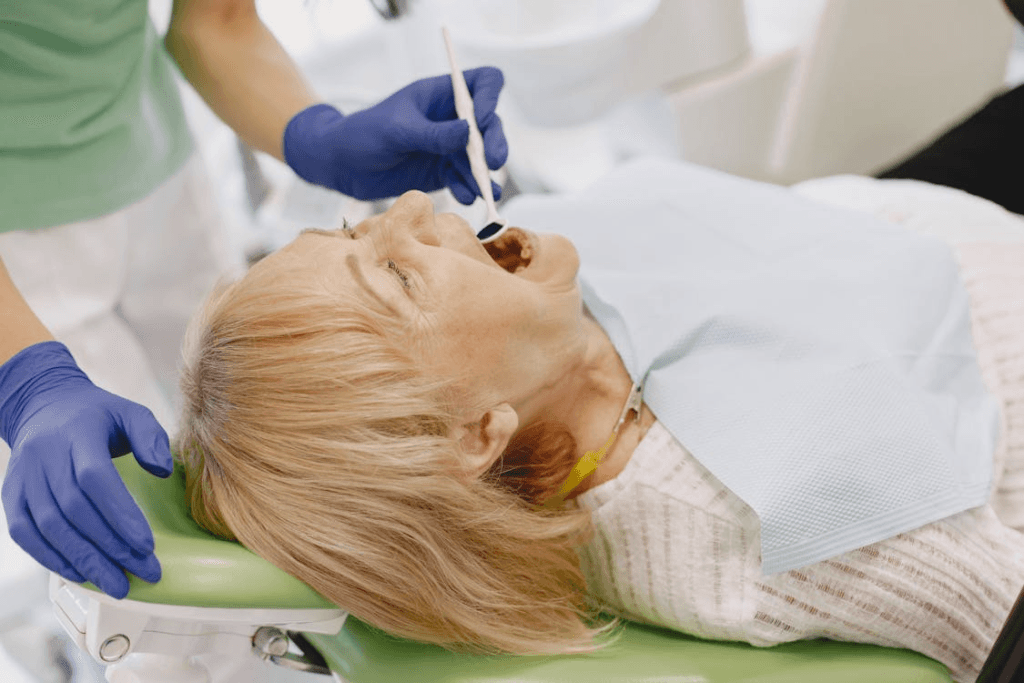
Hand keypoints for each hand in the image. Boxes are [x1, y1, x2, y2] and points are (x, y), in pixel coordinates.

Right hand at [0, 342, 172, 598]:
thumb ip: (151, 438)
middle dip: (111, 547)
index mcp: (77, 433)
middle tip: (145, 572)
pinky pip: (26, 533)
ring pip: (50, 527)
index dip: (119, 515)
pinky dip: (52, 557)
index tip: (147, 545)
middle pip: (75, 510)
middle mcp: (44, 457)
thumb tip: (162, 470)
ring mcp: (23, 478)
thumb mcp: (131, 413)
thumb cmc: (98, 416)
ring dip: (85, 560)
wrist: (43, 406)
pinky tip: (81, 574)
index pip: (95, 479)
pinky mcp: (11, 495)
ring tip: (118, 584)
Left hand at [284, 67, 508, 204]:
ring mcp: (449, 147)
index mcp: (440, 94)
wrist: (343, 165)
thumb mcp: (397, 130)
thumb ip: (432, 134)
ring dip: (485, 174)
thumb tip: (467, 132)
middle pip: (489, 125)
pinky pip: (464, 180)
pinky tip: (467, 197)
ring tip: (486, 192)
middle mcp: (451, 119)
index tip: (481, 119)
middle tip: (492, 164)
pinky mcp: (443, 172)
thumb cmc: (364, 133)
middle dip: (495, 144)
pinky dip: (469, 189)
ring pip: (481, 157)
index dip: (489, 97)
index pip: (481, 83)